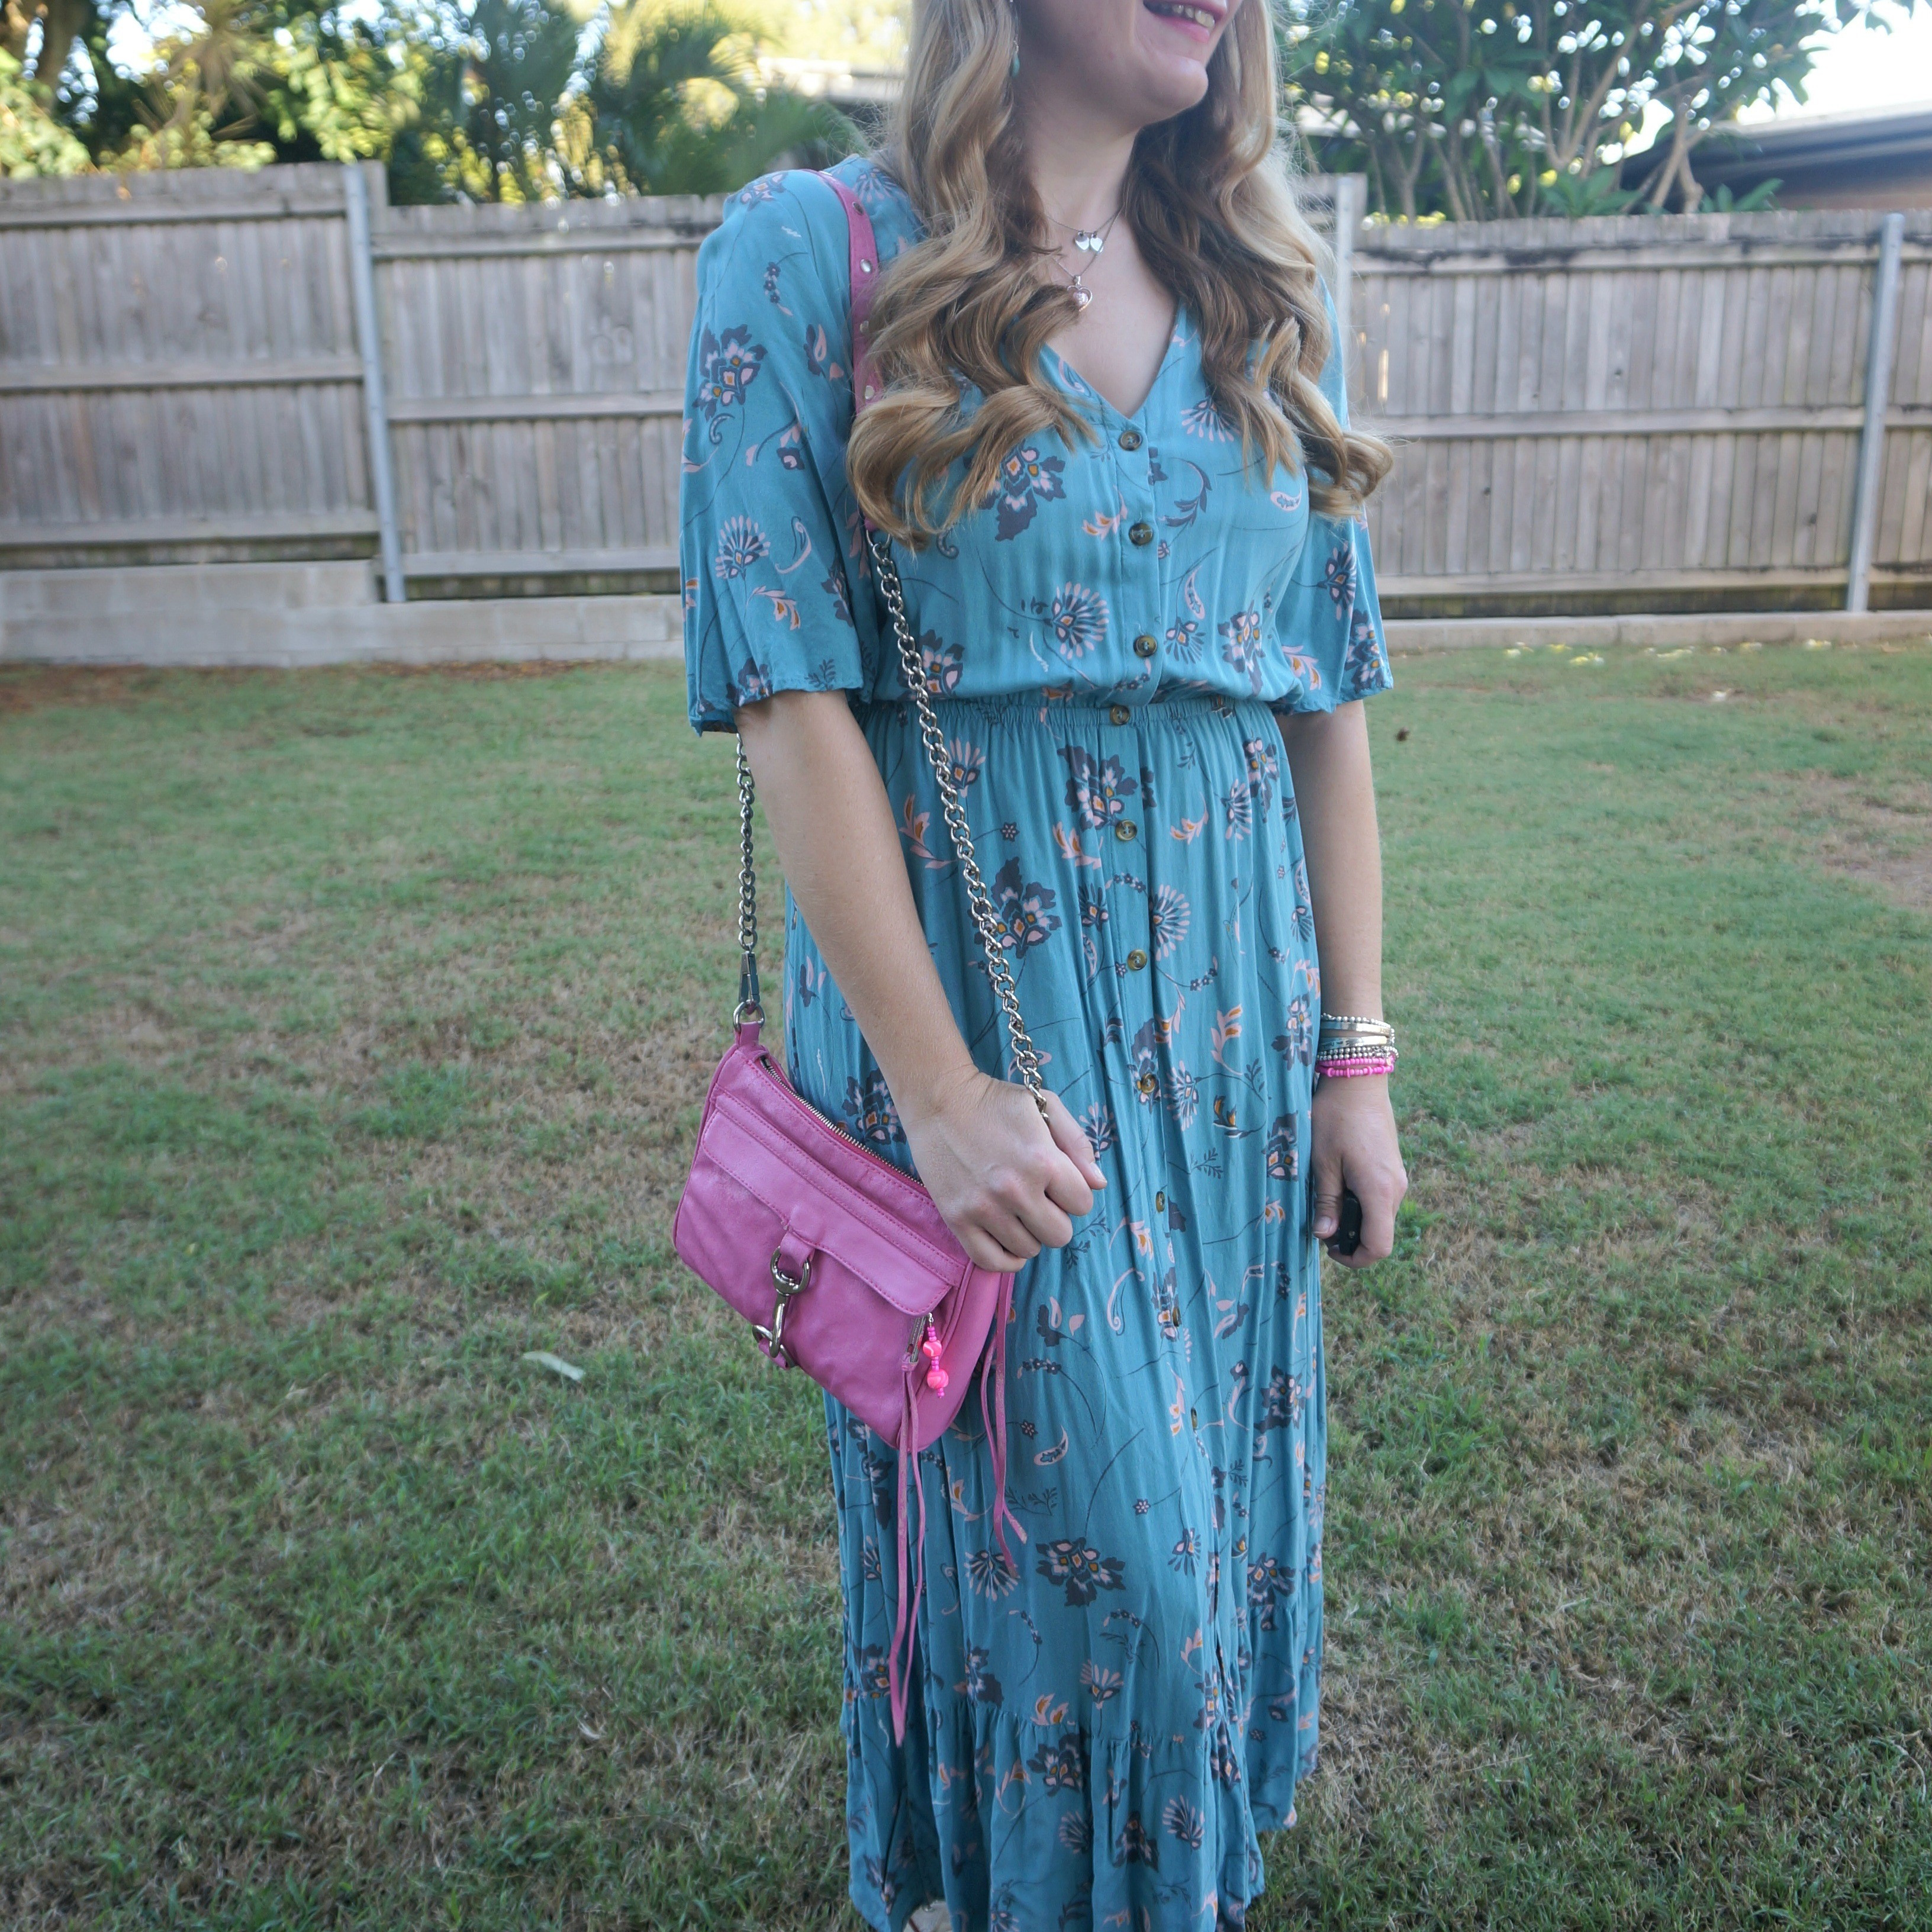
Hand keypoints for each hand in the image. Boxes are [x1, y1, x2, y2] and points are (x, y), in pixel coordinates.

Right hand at [898, 1068, 1106, 1272]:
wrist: (938, 1100)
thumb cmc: (995, 1101)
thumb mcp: (1045, 1105)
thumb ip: (1078, 1143)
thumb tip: (1100, 1184)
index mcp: (1043, 1161)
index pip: (1083, 1204)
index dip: (1074, 1193)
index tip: (1058, 1183)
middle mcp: (1015, 1190)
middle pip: (1059, 1235)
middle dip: (1056, 1217)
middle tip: (1039, 1198)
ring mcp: (984, 1208)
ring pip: (1028, 1250)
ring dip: (1029, 1233)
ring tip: (1017, 1210)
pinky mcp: (957, 1220)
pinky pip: (991, 1261)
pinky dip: (1006, 1258)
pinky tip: (1009, 1240)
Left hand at [1309, 1074, 1405, 1267]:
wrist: (1358, 1079)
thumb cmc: (1335, 1117)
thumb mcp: (1322, 1161)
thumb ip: (1326, 1201)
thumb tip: (1325, 1235)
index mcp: (1379, 1191)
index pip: (1378, 1246)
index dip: (1354, 1258)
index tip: (1328, 1249)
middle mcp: (1396, 1188)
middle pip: (1379, 1233)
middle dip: (1350, 1238)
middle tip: (1320, 1223)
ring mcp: (1397, 1177)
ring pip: (1379, 1216)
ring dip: (1354, 1219)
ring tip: (1326, 1200)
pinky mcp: (1393, 1168)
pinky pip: (1380, 1198)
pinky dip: (1361, 1203)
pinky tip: (1338, 1183)